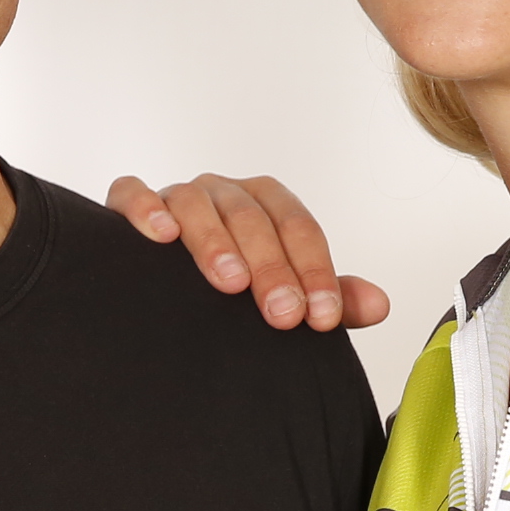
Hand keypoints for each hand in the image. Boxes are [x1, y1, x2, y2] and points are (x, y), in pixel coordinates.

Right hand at [102, 175, 389, 332]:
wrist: (163, 295)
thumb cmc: (233, 291)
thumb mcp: (284, 297)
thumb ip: (331, 299)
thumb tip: (380, 306)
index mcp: (267, 208)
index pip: (300, 228)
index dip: (316, 271)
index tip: (322, 318)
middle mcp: (224, 195)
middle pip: (253, 216)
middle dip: (272, 267)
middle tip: (283, 315)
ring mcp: (177, 197)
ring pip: (198, 203)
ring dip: (216, 241)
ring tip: (230, 283)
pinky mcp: (130, 206)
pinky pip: (132, 192)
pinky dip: (146, 208)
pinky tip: (160, 237)